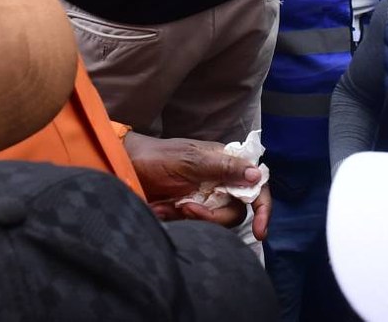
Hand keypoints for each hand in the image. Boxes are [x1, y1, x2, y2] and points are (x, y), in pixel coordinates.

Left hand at [123, 133, 268, 239]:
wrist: (126, 167)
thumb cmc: (157, 157)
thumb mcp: (190, 160)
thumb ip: (224, 167)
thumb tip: (256, 174)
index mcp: (225, 164)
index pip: (255, 185)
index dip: (262, 207)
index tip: (260, 230)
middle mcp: (219, 182)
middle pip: (235, 211)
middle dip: (214, 216)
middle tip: (187, 210)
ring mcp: (204, 198)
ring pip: (215, 221)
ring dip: (192, 219)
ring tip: (170, 208)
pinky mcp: (189, 212)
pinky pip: (195, 226)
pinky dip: (180, 221)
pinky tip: (163, 211)